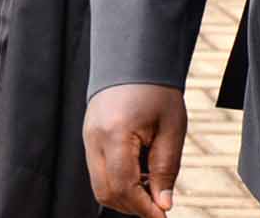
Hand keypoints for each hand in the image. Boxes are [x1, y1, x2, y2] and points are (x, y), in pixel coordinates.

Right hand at [84, 84, 186, 216]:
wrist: (134, 57)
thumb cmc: (157, 89)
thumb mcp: (172, 128)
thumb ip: (166, 168)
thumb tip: (162, 205)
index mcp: (116, 133)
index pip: (123, 185)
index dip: (143, 207)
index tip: (162, 215)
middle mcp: (95, 138)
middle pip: (106, 191)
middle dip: (132, 206)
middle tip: (158, 205)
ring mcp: (88, 138)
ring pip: (99, 185)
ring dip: (125, 195)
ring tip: (151, 184)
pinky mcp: (89, 137)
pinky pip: (99, 171)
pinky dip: (118, 181)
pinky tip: (139, 172)